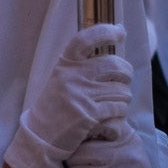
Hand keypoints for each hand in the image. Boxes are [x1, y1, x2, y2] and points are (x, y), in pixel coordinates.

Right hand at [4, 24, 131, 167]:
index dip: (105, 31)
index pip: (84, 39)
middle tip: (123, 81)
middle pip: (115, 65)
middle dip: (126, 74)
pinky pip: (119, 109)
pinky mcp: (89, 114)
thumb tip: (113, 53)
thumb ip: (83, 68)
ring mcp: (81, 95)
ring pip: (122, 91)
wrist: (41, 137)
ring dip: (123, 99)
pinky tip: (109, 119)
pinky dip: (119, 115)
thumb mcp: (62, 81)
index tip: (119, 31)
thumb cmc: (55, 107)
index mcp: (65, 65)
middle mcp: (72, 77)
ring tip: (111, 105)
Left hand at [66, 123, 167, 167]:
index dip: (79, 134)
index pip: (95, 124)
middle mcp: (126, 153)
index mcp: (125, 135)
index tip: (78, 141)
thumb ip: (103, 129)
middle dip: (71, 162)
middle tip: (78, 165)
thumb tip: (70, 121)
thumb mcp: (123, 144)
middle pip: (78, 154)